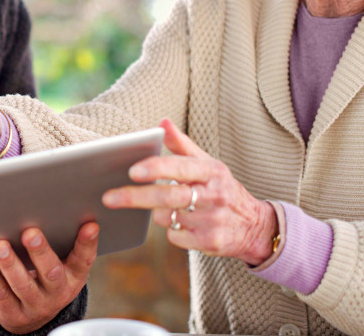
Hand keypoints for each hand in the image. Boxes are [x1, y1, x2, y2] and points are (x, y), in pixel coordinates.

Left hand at [0, 223, 97, 333]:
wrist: (34, 316)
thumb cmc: (47, 276)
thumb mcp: (62, 264)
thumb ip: (60, 240)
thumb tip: (48, 206)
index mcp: (73, 275)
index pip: (84, 259)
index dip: (87, 243)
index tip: (90, 225)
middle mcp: (58, 292)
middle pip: (51, 272)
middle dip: (40, 252)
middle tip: (30, 233)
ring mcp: (36, 305)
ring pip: (22, 284)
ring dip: (9, 264)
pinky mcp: (14, 313)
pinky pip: (1, 294)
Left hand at [102, 119, 277, 265]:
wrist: (254, 226)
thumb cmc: (221, 188)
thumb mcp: (208, 163)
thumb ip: (182, 144)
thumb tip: (161, 122)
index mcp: (212, 170)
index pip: (181, 167)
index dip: (156, 168)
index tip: (132, 171)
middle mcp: (214, 195)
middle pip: (168, 196)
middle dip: (135, 197)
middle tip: (108, 197)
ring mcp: (213, 220)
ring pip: (167, 217)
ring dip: (157, 213)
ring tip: (164, 206)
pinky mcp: (210, 242)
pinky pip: (175, 237)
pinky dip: (170, 231)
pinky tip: (181, 224)